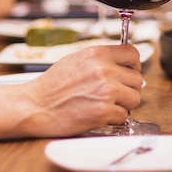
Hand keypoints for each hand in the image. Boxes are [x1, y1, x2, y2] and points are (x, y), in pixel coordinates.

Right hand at [19, 44, 142, 136]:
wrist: (34, 106)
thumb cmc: (52, 85)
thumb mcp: (77, 60)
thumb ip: (102, 59)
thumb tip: (124, 63)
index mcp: (98, 54)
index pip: (133, 54)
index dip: (133, 64)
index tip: (130, 71)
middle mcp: (105, 70)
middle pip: (137, 79)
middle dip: (128, 87)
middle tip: (114, 93)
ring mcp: (106, 91)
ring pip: (135, 98)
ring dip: (124, 103)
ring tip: (106, 103)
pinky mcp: (104, 112)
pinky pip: (123, 116)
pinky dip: (114, 118)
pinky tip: (98, 114)